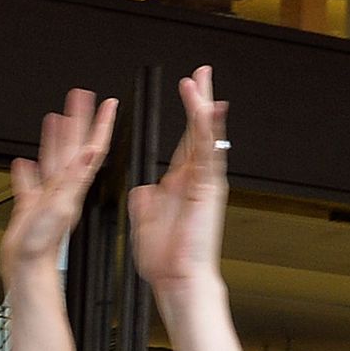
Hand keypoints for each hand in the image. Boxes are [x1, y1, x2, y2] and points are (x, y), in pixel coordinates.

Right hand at [3, 89, 117, 281]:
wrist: (27, 267)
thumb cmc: (45, 245)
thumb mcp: (62, 206)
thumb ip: (75, 177)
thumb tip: (90, 151)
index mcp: (73, 184)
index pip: (93, 147)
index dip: (101, 124)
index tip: (108, 102)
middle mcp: (64, 186)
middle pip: (73, 145)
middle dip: (78, 120)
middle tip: (80, 97)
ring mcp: (48, 196)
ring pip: (54, 159)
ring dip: (55, 138)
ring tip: (56, 117)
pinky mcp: (31, 207)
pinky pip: (30, 183)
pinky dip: (27, 172)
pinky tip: (24, 163)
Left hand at [126, 68, 227, 291]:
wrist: (177, 278)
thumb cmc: (165, 257)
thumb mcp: (146, 221)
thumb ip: (145, 201)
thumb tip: (141, 189)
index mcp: (181, 183)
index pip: (186, 140)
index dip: (187, 115)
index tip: (187, 90)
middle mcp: (196, 179)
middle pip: (200, 130)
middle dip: (200, 100)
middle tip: (201, 72)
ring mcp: (204, 182)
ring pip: (204, 136)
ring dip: (200, 107)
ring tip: (198, 81)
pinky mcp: (207, 189)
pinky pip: (207, 154)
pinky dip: (207, 131)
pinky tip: (207, 110)